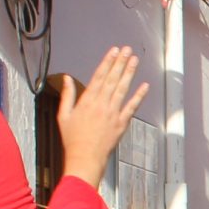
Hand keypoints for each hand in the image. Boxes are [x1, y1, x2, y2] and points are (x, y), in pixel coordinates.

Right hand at [54, 47, 147, 187]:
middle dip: (120, 62)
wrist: (84, 158)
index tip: (113, 51)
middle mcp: (101, 104)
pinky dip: (139, 96)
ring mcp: (112, 113)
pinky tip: (145, 86)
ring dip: (129, 73)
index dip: (107, 62)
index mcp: (87, 101)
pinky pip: (132, 107)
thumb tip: (66, 79)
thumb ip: (67, 95)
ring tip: (134, 60)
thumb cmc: (73, 139)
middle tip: (127, 50)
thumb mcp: (63, 115)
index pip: (99, 76)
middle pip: (112, 79)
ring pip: (123, 89)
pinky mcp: (121, 123)